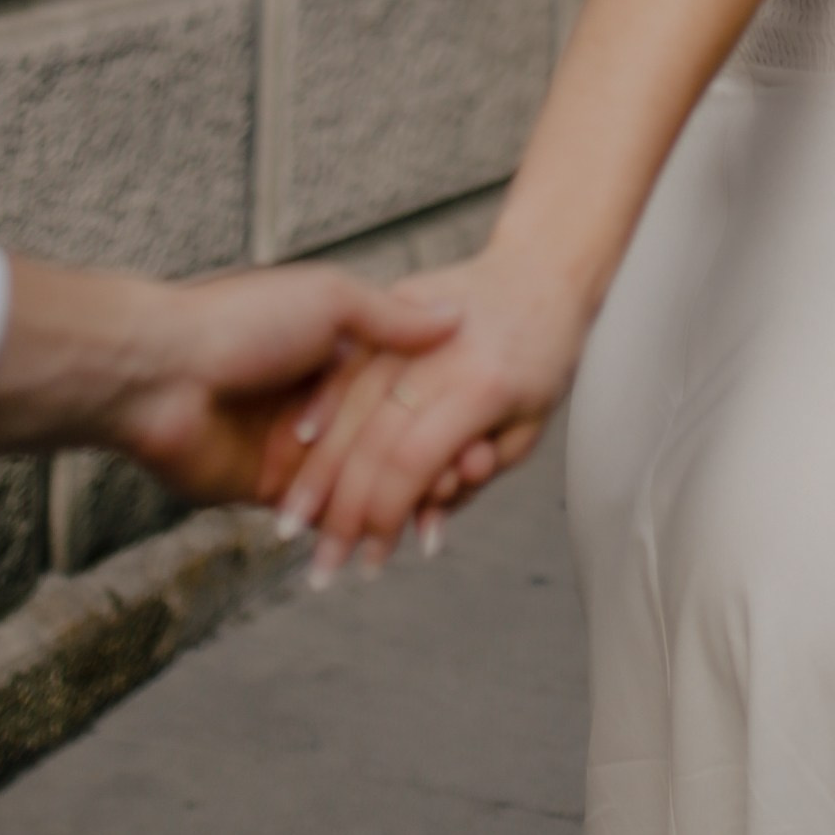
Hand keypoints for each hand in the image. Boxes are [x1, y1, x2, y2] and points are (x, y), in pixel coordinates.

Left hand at [0, 257, 459, 508]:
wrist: (159, 373)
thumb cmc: (240, 321)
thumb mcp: (328, 300)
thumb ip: (390, 318)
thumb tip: (454, 316)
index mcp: (333, 349)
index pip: (402, 385)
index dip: (442, 405)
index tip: (484, 423)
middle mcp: (318, 401)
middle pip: (388, 437)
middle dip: (433, 455)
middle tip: (477, 470)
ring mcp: (297, 449)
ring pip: (363, 481)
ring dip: (403, 495)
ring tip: (446, 505)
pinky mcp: (272, 491)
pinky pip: (324, 514)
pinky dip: (359, 523)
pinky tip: (402, 530)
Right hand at [276, 247, 582, 577]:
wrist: (543, 268)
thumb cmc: (544, 357)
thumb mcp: (529, 427)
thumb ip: (474, 477)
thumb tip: (425, 530)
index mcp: (482, 384)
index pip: (413, 462)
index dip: (385, 517)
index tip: (369, 560)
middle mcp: (441, 352)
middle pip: (373, 439)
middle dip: (342, 512)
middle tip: (320, 566)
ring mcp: (413, 321)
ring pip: (351, 402)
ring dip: (317, 468)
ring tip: (290, 521)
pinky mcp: (393, 300)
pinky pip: (348, 359)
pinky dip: (319, 404)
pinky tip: (294, 446)